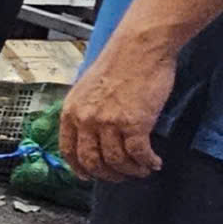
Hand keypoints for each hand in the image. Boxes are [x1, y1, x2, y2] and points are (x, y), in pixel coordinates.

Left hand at [59, 32, 174, 182]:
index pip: (68, 150)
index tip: (87, 176)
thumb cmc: (119, 62)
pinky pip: (139, 154)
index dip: (78, 168)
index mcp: (72, 110)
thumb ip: (86, 111)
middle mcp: (86, 119)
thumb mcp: (88, 87)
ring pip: (116, 162)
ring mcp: (109, 123)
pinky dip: (147, 163)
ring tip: (141, 170)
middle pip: (92, 162)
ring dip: (131, 171)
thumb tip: (90, 133)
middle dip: (107, 174)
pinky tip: (154, 162)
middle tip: (120, 176)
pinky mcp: (134, 124)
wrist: (140, 47)